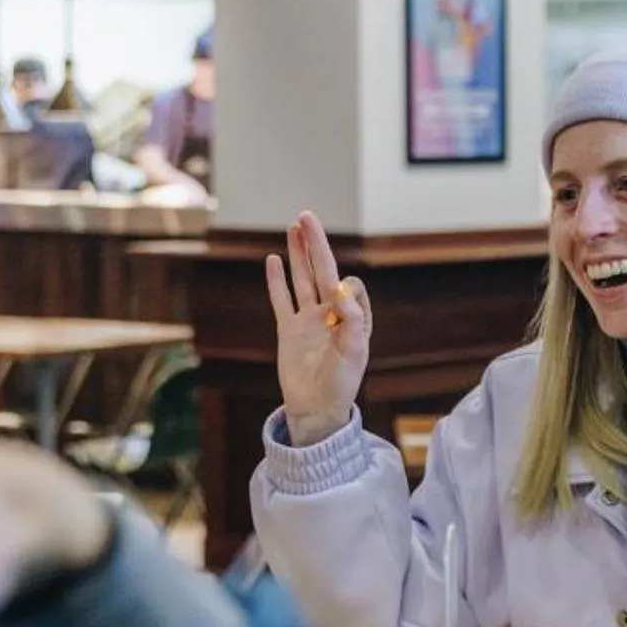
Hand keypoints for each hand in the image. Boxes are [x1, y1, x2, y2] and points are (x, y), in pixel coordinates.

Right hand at [265, 212, 371, 445]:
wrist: (316, 410)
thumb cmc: (341, 386)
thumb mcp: (354, 354)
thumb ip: (353, 321)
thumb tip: (342, 288)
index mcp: (353, 319)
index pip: (349, 288)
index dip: (344, 287)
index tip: (337, 298)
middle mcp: (331, 314)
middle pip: (322, 271)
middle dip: (316, 244)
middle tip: (307, 217)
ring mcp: (308, 320)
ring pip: (302, 279)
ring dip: (298, 254)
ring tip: (294, 227)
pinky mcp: (288, 329)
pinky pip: (281, 299)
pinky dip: (276, 280)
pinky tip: (272, 259)